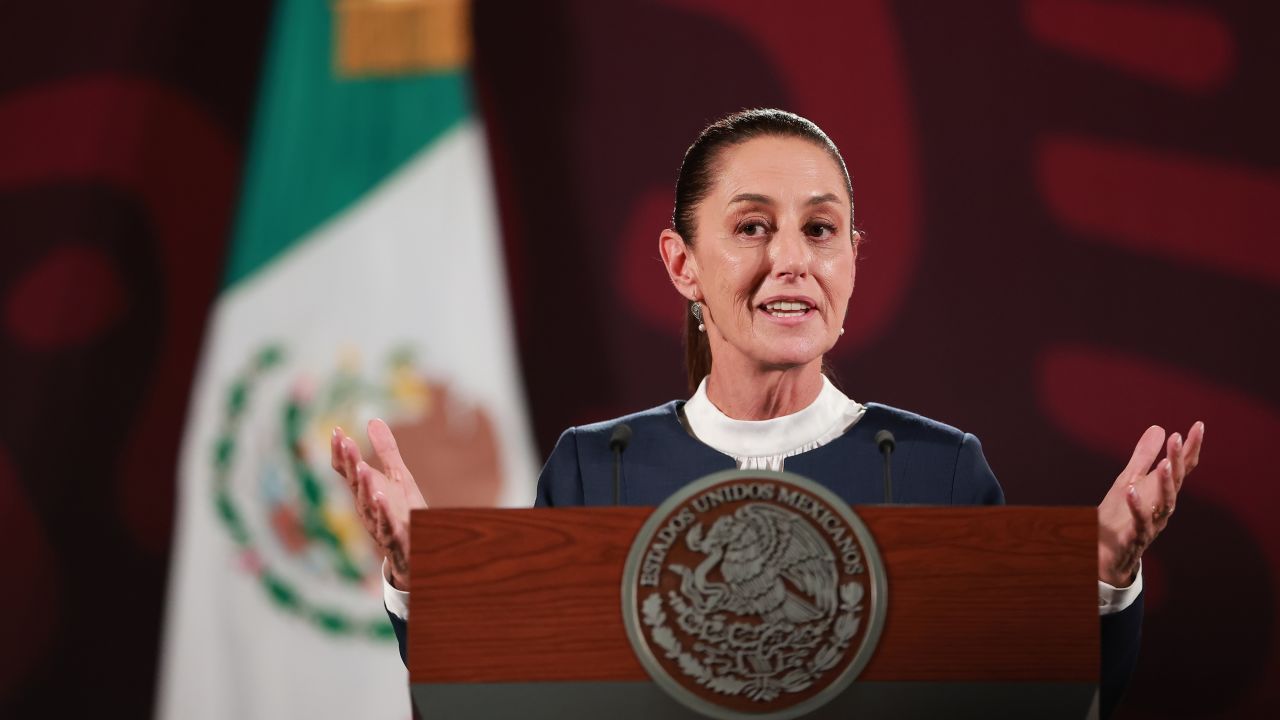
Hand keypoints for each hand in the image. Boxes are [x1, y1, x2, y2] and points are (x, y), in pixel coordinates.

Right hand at [330, 419, 426, 590]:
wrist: (417, 547)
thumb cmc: (403, 510)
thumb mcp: (397, 476)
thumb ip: (386, 451)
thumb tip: (372, 420)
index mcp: (366, 490)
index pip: (348, 470)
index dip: (341, 452)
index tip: (337, 431)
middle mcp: (367, 506)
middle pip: (355, 483)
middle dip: (351, 463)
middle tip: (346, 442)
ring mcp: (379, 522)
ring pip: (368, 504)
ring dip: (364, 486)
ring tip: (362, 467)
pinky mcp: (396, 536)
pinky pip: (387, 524)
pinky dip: (383, 512)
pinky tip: (381, 497)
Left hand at [1097, 421, 1203, 585]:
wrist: (1105, 553)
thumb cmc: (1120, 516)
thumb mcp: (1129, 480)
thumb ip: (1143, 457)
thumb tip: (1160, 428)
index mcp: (1161, 493)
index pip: (1181, 468)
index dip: (1190, 447)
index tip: (1198, 425)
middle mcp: (1161, 508)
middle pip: (1175, 483)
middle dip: (1177, 461)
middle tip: (1177, 438)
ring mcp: (1151, 524)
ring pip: (1165, 504)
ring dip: (1165, 484)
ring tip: (1164, 463)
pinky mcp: (1134, 538)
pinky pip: (1139, 523)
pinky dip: (1137, 508)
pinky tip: (1130, 491)